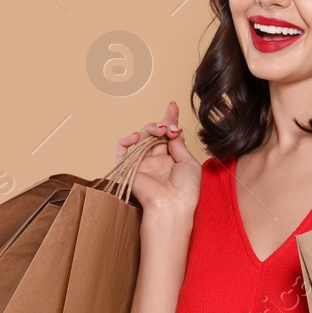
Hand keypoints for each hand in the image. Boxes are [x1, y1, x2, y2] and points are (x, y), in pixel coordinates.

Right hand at [115, 100, 199, 218]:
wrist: (171, 207)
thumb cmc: (185, 190)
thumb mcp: (189, 163)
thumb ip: (178, 145)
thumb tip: (172, 130)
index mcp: (173, 160)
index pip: (169, 136)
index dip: (170, 120)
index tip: (172, 106)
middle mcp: (157, 161)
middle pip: (155, 134)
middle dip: (162, 124)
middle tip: (168, 126)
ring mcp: (144, 164)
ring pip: (141, 138)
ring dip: (150, 129)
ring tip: (159, 130)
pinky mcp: (130, 169)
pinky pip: (122, 151)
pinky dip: (125, 141)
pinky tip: (135, 136)